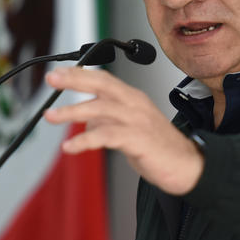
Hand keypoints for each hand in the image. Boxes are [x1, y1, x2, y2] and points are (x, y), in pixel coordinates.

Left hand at [44, 67, 203, 194]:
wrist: (188, 166)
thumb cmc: (159, 148)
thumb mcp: (130, 128)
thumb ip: (108, 121)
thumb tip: (85, 122)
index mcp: (133, 98)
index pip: (103, 79)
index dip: (79, 74)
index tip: (57, 73)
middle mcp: (135, 104)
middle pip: (101, 84)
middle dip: (74, 80)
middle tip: (51, 80)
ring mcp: (137, 120)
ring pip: (100, 109)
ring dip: (72, 111)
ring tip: (51, 116)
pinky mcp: (138, 139)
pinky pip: (106, 136)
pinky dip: (85, 140)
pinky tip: (70, 146)